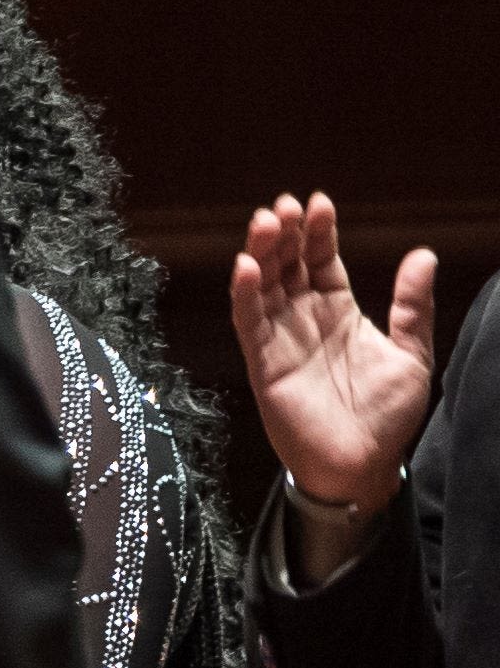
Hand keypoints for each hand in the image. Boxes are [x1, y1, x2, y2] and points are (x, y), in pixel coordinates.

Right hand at [230, 196, 434, 543]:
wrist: (363, 464)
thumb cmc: (387, 415)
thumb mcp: (413, 354)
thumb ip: (413, 306)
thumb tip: (423, 254)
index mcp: (339, 313)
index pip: (322, 262)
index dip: (320, 233)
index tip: (320, 203)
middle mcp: (304, 321)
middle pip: (287, 266)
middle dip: (285, 234)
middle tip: (284, 206)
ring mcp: (281, 340)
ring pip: (263, 287)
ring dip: (261, 253)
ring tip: (266, 223)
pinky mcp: (263, 364)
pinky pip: (248, 323)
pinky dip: (244, 294)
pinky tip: (246, 267)